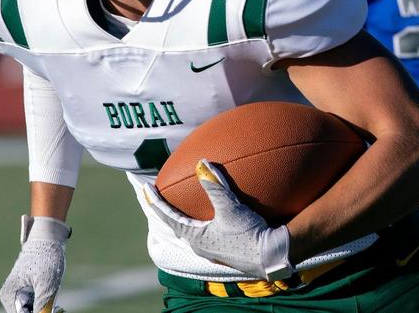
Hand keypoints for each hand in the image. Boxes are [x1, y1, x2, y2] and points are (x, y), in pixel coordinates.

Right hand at [0, 215, 69, 312]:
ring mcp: (19, 295)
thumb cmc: (46, 259)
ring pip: (32, 312)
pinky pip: (36, 306)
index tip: (54, 311)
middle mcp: (10, 297)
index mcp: (9, 296)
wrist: (49, 239)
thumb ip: (43, 305)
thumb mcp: (47, 284)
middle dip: (43, 312)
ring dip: (45, 311)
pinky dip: (45, 307)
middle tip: (59, 310)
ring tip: (59, 308)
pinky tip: (56, 306)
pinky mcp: (28, 292)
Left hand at [144, 159, 293, 279]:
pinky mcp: (227, 249)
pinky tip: (211, 213)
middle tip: (159, 197)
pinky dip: (202, 219)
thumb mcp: (230, 207)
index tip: (146, 189)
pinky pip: (207, 232)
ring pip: (192, 230)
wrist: (272, 256)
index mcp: (195, 238)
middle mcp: (201, 246)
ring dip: (185, 216)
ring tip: (181, 204)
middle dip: (168, 210)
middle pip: (177, 225)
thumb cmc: (248, 234)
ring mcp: (213, 249)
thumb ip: (214, 185)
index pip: (168, 217)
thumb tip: (201, 163)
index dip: (156, 202)